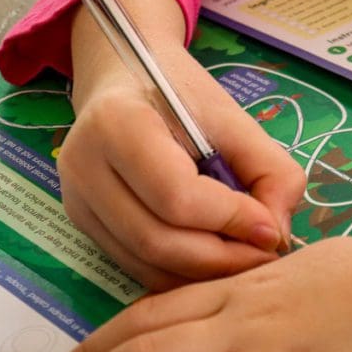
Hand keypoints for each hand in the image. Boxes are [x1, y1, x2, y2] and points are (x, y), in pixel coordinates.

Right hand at [58, 0, 306, 290]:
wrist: (123, 77)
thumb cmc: (180, 94)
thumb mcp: (233, 118)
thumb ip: (269, 171)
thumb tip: (276, 235)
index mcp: (118, 123)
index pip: (176, 195)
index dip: (230, 220)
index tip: (270, 228)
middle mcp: (83, 166)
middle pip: (157, 240)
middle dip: (220, 258)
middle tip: (264, 254)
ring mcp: (75, 199)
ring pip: (145, 263)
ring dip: (203, 273)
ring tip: (244, 257)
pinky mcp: (82, 223)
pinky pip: (135, 266)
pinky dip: (180, 274)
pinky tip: (213, 259)